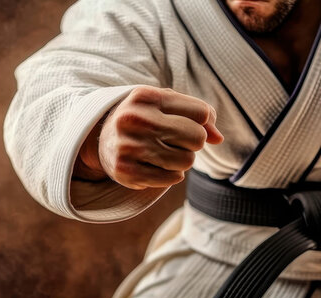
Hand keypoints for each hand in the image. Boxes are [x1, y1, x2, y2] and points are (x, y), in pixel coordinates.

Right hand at [76, 86, 222, 189]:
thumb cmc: (144, 118)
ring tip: (163, 152)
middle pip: (197, 137)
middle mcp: (135, 119)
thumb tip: (218, 138)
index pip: (201, 112)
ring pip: (187, 161)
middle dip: (193, 142)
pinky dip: (171, 175)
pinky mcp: (126, 172)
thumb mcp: (166, 105)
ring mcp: (129, 147)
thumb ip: (199, 115)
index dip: (201, 121)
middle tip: (177, 140)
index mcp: (145, 96)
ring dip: (182, 160)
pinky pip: (172, 179)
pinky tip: (155, 166)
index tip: (186, 122)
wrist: (101, 140)